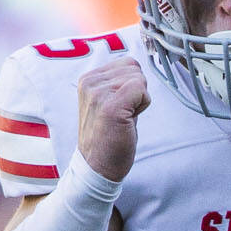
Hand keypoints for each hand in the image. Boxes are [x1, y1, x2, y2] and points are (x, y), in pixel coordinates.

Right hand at [76, 58, 149, 181]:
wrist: (97, 166)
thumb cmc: (107, 138)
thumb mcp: (107, 102)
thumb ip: (118, 83)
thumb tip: (137, 69)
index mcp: (88, 79)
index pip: (127, 63)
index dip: (131, 86)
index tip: (118, 107)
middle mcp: (90, 82)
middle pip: (135, 68)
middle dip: (136, 91)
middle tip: (121, 114)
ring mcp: (99, 93)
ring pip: (140, 78)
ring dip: (139, 100)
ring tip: (122, 118)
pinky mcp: (112, 105)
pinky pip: (141, 90)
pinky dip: (142, 106)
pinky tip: (127, 121)